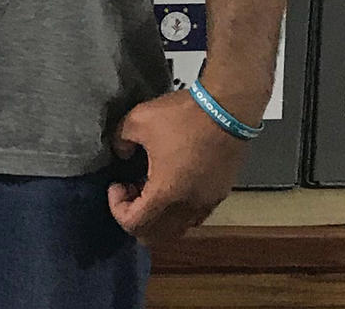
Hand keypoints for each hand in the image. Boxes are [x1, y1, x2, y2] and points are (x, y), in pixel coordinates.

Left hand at [107, 90, 247, 243]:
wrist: (227, 108)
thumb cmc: (183, 116)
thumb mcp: (138, 120)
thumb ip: (120, 141)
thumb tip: (122, 153)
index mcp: (166, 194)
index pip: (134, 224)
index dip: (117, 208)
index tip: (117, 184)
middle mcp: (188, 206)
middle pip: (155, 235)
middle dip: (136, 215)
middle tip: (131, 187)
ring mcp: (207, 201)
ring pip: (177, 227)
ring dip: (158, 214)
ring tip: (151, 184)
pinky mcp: (220, 192)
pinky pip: (195, 214)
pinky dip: (178, 208)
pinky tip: (174, 180)